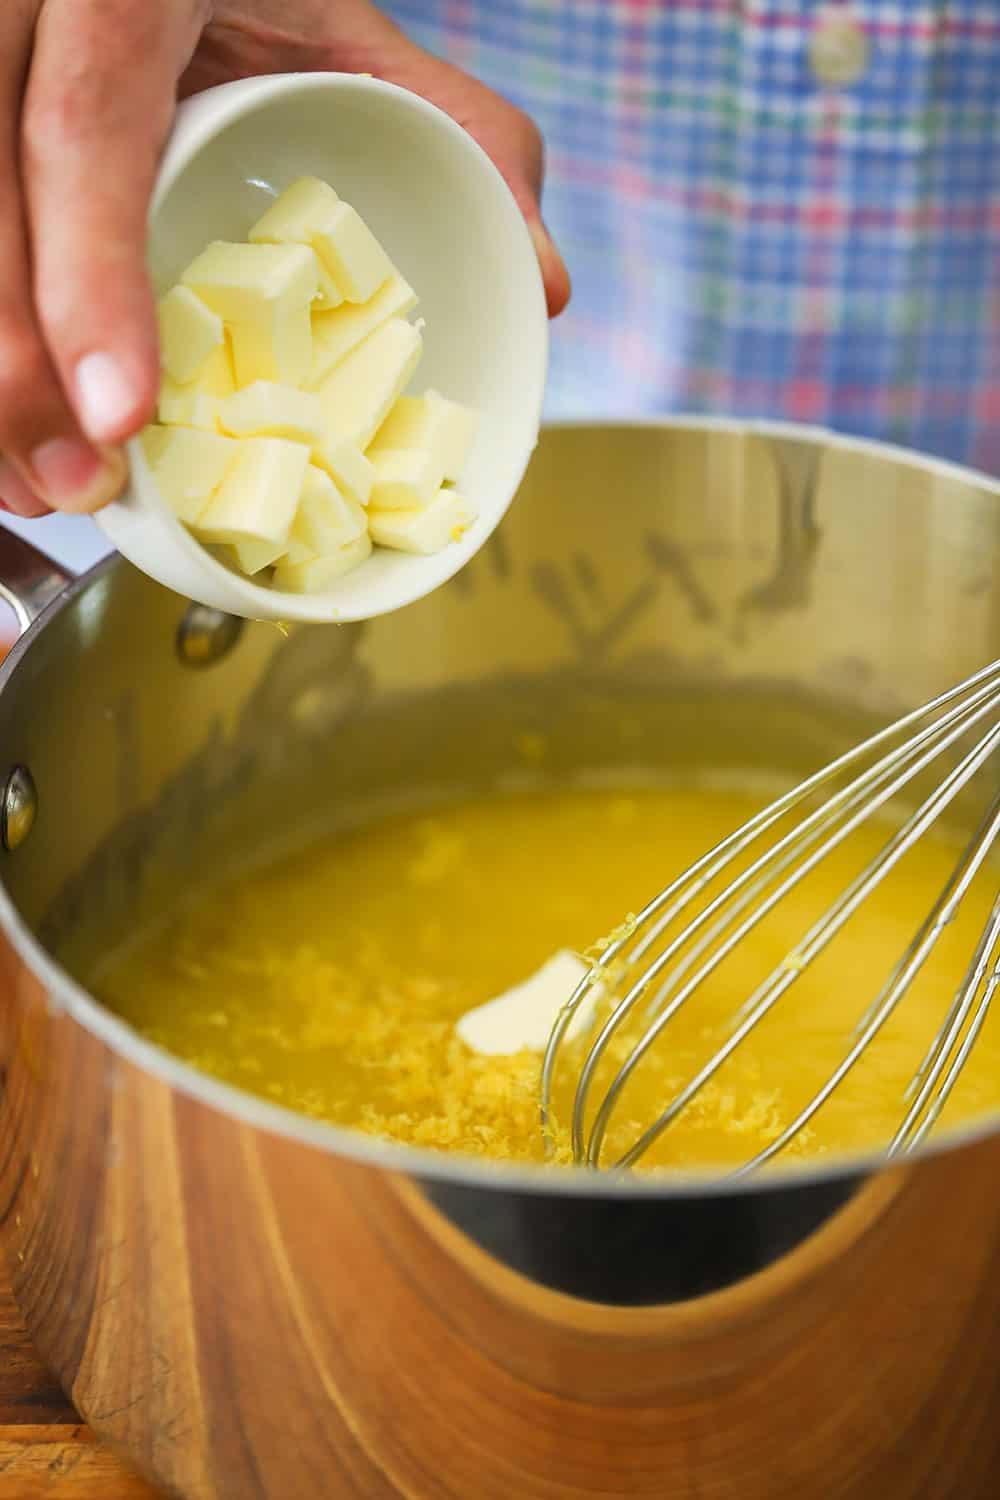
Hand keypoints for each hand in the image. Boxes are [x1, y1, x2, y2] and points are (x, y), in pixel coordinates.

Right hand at [0, 0, 569, 519]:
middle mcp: (28, 7)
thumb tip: (545, 284)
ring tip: (41, 484)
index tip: (120, 415)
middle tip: (76, 487)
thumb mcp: (365, 46)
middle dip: (15, 359)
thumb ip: (466, 141)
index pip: (87, 126)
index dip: (88, 281)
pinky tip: (12, 427)